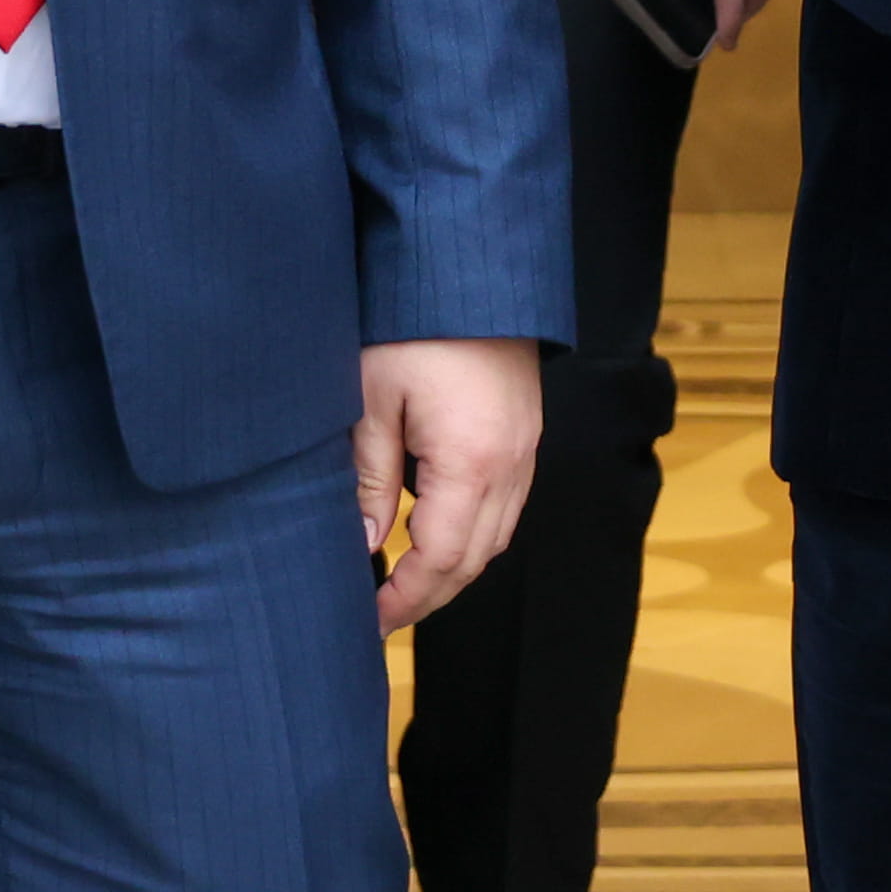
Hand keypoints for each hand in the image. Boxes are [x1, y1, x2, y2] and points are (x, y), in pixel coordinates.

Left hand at [356, 337, 543, 631]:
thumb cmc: (413, 326)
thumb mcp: (372, 400)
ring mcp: (525, 451)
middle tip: (383, 615)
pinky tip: (438, 532)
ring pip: (496, 537)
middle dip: (429, 596)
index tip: (371, 619)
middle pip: (475, 560)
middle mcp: (509, 466)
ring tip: (407, 582)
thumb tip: (364, 542)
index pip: (441, 559)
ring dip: (454, 568)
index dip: (406, 598)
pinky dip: (474, 533)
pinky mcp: (526, 434)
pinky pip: (506, 506)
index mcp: (471, 463)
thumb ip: (369, 477)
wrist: (471, 272)